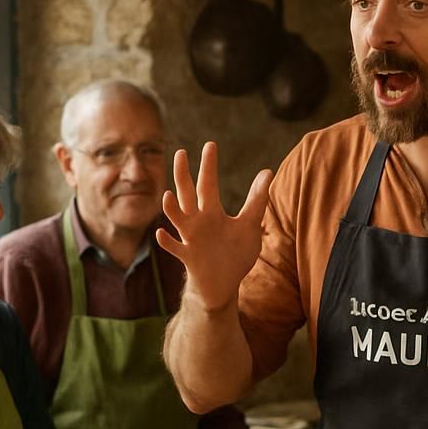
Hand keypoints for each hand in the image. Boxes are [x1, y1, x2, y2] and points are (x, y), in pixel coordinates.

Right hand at [158, 142, 271, 312]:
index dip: (208, 165)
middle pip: (188, 194)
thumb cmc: (234, 252)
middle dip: (184, 175)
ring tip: (167, 195)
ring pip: (177, 219)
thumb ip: (257, 200)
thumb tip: (268, 171)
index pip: (208, 184)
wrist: (224, 284)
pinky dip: (167, 242)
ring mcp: (191, 240)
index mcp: (212, 213)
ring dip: (170, 208)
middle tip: (181, 153)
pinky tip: (160, 233)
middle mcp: (198, 222)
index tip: (210, 145)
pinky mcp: (189, 258)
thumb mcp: (249, 224)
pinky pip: (175, 249)